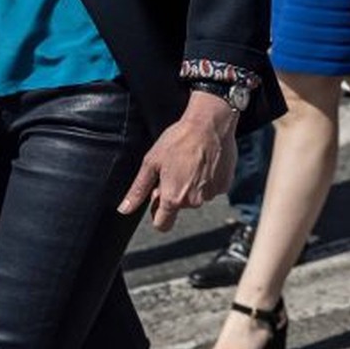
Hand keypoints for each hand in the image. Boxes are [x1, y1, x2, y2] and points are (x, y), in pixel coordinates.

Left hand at [117, 92, 237, 230]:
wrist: (210, 124)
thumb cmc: (179, 140)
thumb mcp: (151, 162)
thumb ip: (138, 190)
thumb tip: (124, 209)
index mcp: (173, 198)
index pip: (162, 225)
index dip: (157, 212)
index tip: (158, 195)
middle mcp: (194, 201)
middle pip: (179, 207)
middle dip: (175, 193)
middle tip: (174, 168)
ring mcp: (212, 194)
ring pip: (196, 197)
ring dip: (192, 185)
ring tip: (190, 161)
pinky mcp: (225, 185)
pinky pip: (212, 188)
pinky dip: (207, 179)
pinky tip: (204, 162)